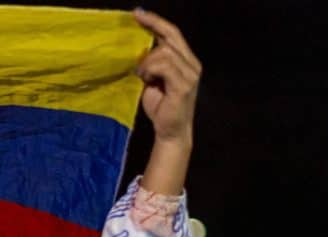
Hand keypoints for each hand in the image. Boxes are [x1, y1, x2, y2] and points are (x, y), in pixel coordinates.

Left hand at [133, 9, 200, 144]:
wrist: (170, 131)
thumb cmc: (161, 106)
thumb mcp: (153, 79)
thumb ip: (152, 63)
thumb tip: (139, 49)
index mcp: (186, 61)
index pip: (173, 33)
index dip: (156, 21)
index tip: (138, 14)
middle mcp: (192, 64)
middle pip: (171, 37)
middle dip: (151, 31)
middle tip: (134, 29)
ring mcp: (190, 74)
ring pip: (165, 52)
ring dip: (147, 61)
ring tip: (142, 75)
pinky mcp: (184, 85)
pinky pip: (164, 66)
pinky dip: (150, 70)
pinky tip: (146, 79)